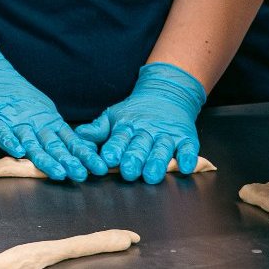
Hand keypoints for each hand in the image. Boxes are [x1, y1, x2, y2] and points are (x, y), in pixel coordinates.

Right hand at [0, 32, 106, 180]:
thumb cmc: (16, 95)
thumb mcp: (41, 109)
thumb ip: (56, 129)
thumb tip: (81, 147)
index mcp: (48, 120)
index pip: (68, 140)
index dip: (82, 154)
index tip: (97, 168)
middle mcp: (35, 122)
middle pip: (53, 144)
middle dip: (68, 160)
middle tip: (81, 175)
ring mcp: (14, 121)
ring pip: (31, 142)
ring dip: (44, 157)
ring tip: (57, 172)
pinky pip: (2, 132)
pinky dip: (9, 141)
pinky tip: (17, 152)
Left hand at [74, 62, 205, 182]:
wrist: (166, 94)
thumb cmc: (135, 113)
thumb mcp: (114, 116)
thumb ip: (98, 129)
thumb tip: (80, 135)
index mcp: (127, 126)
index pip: (119, 137)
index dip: (114, 148)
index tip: (107, 158)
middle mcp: (147, 131)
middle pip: (140, 145)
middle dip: (134, 158)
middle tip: (128, 171)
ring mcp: (168, 134)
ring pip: (162, 149)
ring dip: (157, 162)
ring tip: (151, 175)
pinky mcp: (186, 138)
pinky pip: (188, 148)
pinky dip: (188, 157)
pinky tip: (186, 167)